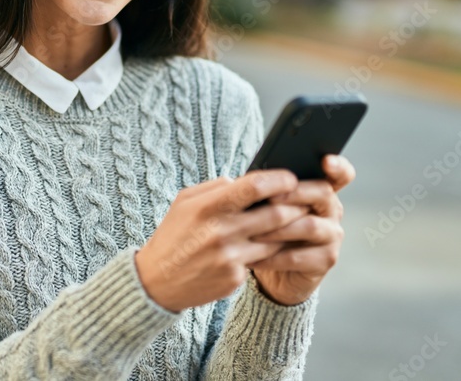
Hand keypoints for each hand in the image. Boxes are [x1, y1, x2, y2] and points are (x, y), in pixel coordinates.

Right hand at [134, 169, 309, 312]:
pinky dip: (269, 250)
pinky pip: (263, 259)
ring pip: (276, 239)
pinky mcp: (235, 278)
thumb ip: (216, 187)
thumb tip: (246, 180)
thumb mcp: (185, 202)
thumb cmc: (173, 235)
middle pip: (275, 214)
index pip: (254, 187)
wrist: (156, 281)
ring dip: (288, 230)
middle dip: (294, 205)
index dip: (279, 180)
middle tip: (303, 199)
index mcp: (208, 207)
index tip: (291, 178)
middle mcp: (220, 232)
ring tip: (293, 221)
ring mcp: (229, 257)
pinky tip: (271, 245)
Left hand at [247, 154, 355, 305]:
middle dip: (294, 194)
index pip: (340, 174)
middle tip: (269, 197)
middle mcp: (332, 210)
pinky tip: (253, 258)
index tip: (326, 161)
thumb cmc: (269, 228)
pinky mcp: (326, 260)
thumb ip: (267, 189)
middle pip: (323, 193)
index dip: (338, 166)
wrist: (272, 268)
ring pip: (310, 226)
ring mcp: (332, 235)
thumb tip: (245, 177)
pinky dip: (273, 257)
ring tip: (253, 232)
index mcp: (321, 190)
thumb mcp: (267, 205)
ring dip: (279, 229)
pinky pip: (299, 256)